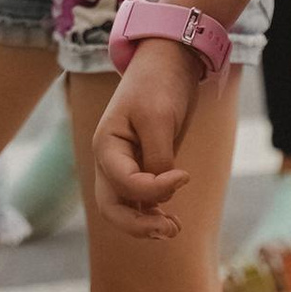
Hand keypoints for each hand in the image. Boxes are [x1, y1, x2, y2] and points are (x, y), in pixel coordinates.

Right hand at [91, 42, 206, 240]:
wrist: (168, 61)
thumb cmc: (159, 84)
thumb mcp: (158, 118)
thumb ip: (158, 158)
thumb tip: (162, 192)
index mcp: (105, 146)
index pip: (124, 182)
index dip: (155, 188)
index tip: (185, 175)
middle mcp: (110, 160)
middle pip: (112, 207)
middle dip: (138, 224)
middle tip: (171, 230)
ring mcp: (124, 165)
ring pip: (124, 208)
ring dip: (145, 223)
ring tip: (175, 229)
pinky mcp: (142, 165)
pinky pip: (139, 199)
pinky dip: (153, 211)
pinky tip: (172, 220)